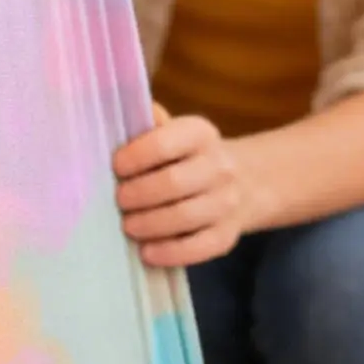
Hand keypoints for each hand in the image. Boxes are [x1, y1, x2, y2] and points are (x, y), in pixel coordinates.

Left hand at [114, 104, 246, 267]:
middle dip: (138, 195)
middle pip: (173, 183)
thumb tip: (119, 111)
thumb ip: (148, 127)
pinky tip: (147, 252)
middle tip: (118, 200)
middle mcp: (219, 166)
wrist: (247, 181)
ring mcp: (227, 202)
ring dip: (149, 224)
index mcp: (200, 134)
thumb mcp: (175, 133)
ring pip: (185, 217)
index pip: (165, 143)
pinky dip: (170, 253)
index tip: (116, 167)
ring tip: (128, 226)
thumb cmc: (189, 157)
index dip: (136, 157)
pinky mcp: (228, 236)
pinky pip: (200, 248)